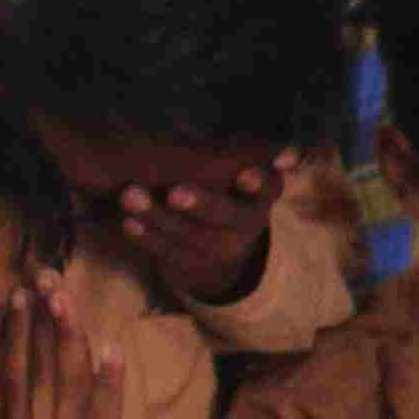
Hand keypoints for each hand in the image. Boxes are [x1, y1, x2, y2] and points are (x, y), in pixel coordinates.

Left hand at [108, 151, 294, 308]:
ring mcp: (224, 249)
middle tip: (174, 192)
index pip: (270, 187)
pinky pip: (170, 253)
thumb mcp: (238, 170)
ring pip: (193, 235)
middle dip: (203, 204)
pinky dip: (148, 237)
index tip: (244, 176)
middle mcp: (251, 223)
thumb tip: (289, 152)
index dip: (259, 182)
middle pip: (231, 216)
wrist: (217, 246)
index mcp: (264, 193)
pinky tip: (129, 223)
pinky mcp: (196, 266)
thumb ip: (248, 153)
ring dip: (158, 216)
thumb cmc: (223, 190)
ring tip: (130, 196)